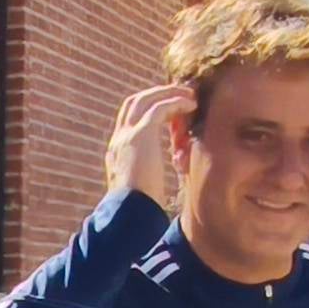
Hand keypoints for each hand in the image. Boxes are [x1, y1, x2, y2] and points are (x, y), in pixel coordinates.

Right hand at [105, 83, 192, 205]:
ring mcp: (127, 135)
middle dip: (156, 94)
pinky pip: (160, 108)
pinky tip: (191, 104)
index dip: (148, 109)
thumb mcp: (143, 187)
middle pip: (134, 102)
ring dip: (168, 93)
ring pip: (146, 99)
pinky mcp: (141, 135)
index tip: (169, 110)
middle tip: (179, 94)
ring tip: (189, 96)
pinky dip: (175, 102)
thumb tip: (169, 173)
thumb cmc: (139, 208)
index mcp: (117, 152)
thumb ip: (151, 175)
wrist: (128, 213)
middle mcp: (118, 139)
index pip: (129, 120)